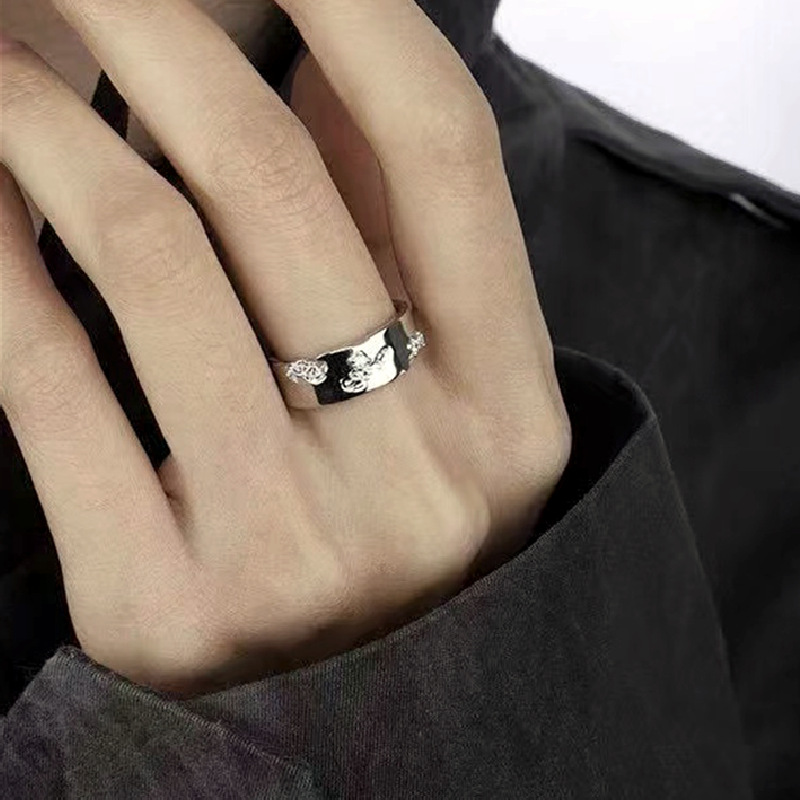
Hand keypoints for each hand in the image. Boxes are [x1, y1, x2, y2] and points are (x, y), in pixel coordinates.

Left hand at [0, 0, 570, 698]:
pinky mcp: (164, 607)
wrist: (353, 693)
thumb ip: (392, 234)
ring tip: (3, 66)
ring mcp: (294, 555)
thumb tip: (317, 69)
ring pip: (148, 257)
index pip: (443, 155)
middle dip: (162, 29)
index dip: (358, 11)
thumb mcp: (442, 386)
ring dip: (44, 120)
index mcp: (514, 419)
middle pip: (277, 183)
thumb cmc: (389, 511)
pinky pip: (48, 381)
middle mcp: (423, 483)